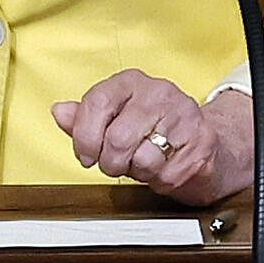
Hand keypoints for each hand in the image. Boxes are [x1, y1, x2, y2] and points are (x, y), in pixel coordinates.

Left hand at [54, 70, 263, 208]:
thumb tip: (60, 112)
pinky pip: (165, 176)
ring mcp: (183, 116)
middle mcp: (159, 92)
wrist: (203, 141)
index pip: (96, 103)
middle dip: (110, 162)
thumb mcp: (115, 117)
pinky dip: (160, 181)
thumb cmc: (153, 128)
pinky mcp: (201, 143)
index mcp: (131, 81)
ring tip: (144, 161)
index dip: (84, 137)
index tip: (85, 154)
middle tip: (117, 163)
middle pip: (117, 139)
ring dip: (137, 172)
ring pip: (142, 160)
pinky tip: (164, 167)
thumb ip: (85, 117)